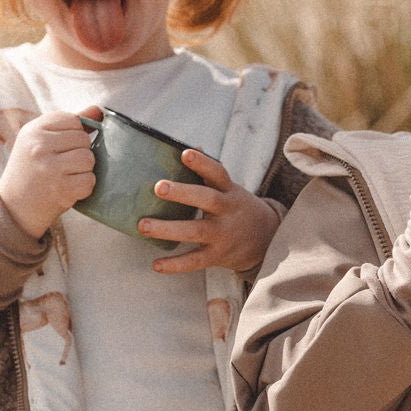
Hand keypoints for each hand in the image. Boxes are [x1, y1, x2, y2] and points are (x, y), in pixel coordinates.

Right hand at [0, 109, 98, 237]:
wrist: (14, 206)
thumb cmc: (31, 168)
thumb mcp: (40, 140)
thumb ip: (68, 124)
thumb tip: (97, 110)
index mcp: (33, 130)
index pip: (73, 120)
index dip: (74, 133)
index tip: (61, 146)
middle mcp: (39, 146)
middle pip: (83, 139)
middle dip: (80, 152)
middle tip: (63, 164)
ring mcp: (50, 168)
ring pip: (88, 159)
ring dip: (84, 169)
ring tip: (67, 175)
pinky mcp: (61, 189)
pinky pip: (89, 180)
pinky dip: (84, 186)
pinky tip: (69, 188)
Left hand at [139, 148, 280, 274]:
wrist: (266, 240)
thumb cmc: (236, 208)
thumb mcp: (229, 189)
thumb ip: (210, 173)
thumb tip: (191, 146)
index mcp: (229, 191)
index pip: (218, 173)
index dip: (203, 163)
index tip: (185, 153)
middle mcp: (227, 211)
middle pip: (207, 200)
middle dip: (183, 194)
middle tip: (158, 187)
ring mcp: (223, 235)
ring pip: (195, 231)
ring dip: (168, 229)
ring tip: (143, 226)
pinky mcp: (218, 256)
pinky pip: (195, 261)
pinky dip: (176, 264)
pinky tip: (156, 265)